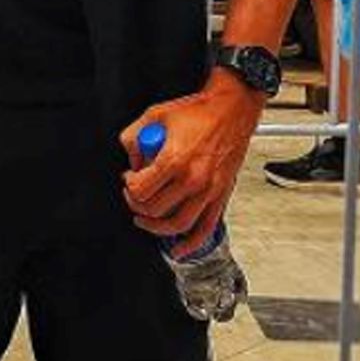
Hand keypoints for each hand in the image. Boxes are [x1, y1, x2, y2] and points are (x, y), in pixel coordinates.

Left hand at [120, 73, 262, 256]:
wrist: (230, 111)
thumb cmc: (198, 112)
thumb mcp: (155, 114)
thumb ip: (133, 137)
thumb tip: (132, 160)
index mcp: (174, 160)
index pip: (141, 190)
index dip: (129, 187)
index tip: (128, 179)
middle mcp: (192, 180)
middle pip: (155, 209)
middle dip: (138, 205)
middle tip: (134, 195)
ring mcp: (208, 191)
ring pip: (177, 225)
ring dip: (157, 227)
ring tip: (146, 220)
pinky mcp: (220, 196)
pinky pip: (205, 229)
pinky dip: (191, 245)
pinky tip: (178, 249)